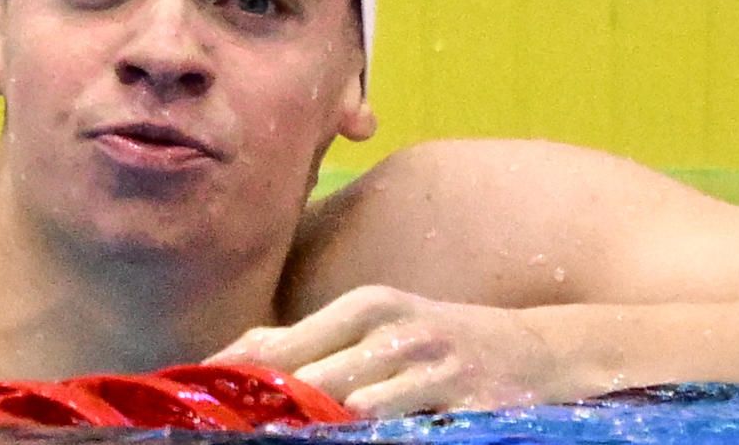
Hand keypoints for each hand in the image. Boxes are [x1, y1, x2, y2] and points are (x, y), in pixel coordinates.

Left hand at [207, 286, 562, 416]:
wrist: (540, 349)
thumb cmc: (437, 338)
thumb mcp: (376, 324)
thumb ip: (307, 339)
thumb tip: (230, 354)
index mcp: (365, 307)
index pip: (286, 346)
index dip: (240, 376)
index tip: (198, 399)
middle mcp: (396, 332)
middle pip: (315, 381)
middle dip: (275, 409)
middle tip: (237, 428)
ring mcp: (435, 369)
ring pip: (360, 409)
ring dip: (323, 427)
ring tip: (283, 436)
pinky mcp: (472, 405)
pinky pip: (414, 430)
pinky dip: (386, 434)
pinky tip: (357, 439)